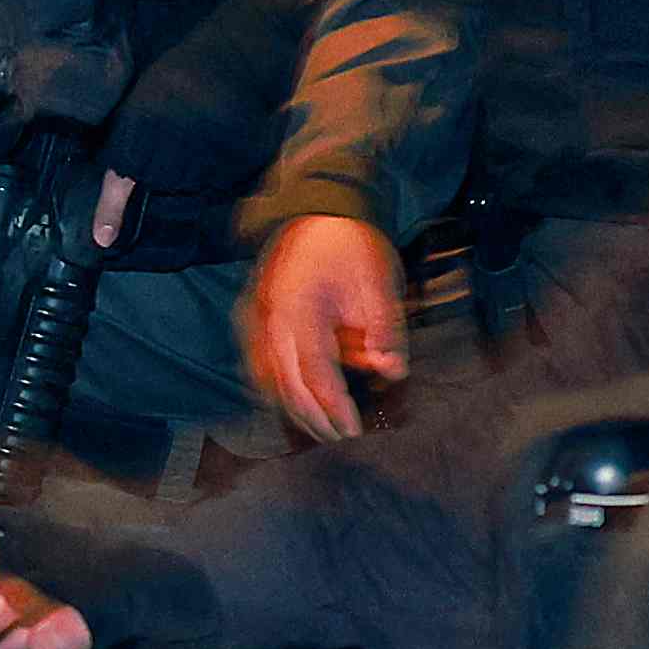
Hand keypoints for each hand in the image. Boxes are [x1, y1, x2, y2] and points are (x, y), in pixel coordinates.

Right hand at [242, 211, 411, 442]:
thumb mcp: (379, 281)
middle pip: (288, 385)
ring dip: (294, 406)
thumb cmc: (350, 244)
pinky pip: (260, 364)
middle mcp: (272, 320)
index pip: (317, 374)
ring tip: (319, 425)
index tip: (353, 430)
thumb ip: (386, 328)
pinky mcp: (254, 317)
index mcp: (302, 311)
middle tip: (339, 436)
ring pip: (269, 379)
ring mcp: (258, 319)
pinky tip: (293, 399)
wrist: (317, 211)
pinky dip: (275, 387)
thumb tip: (393, 371)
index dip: (334, 407)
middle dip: (314, 417)